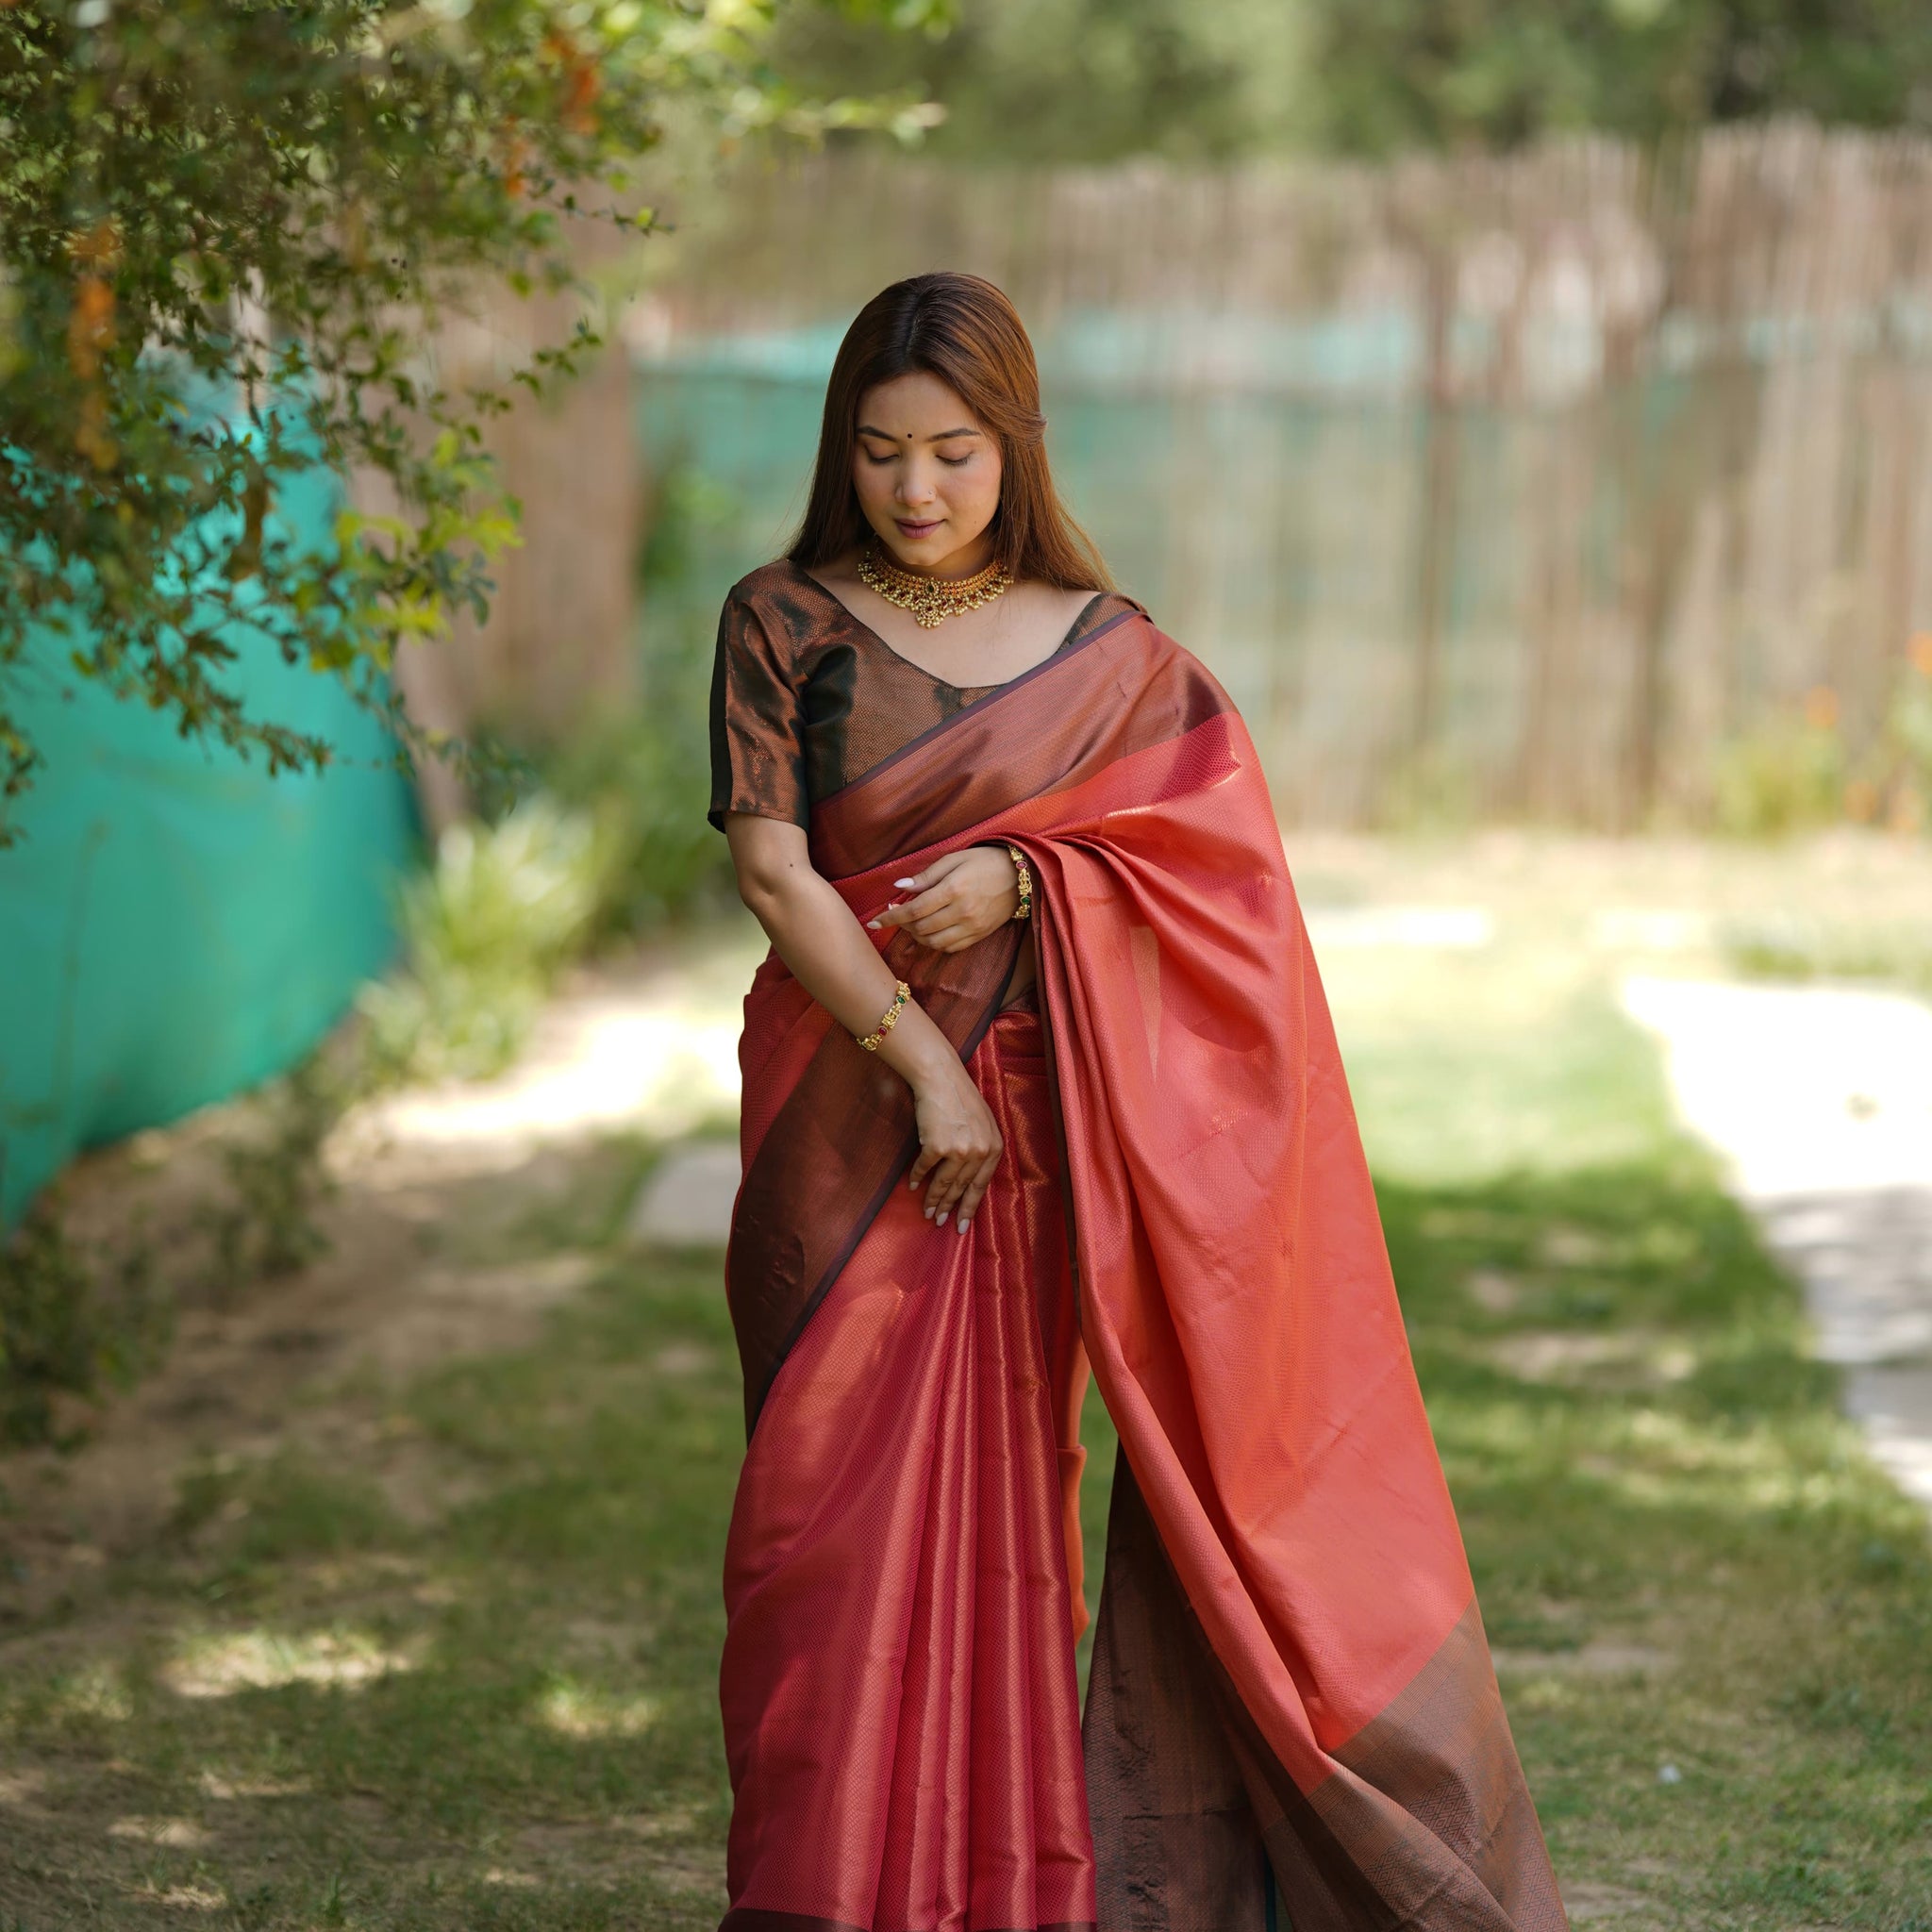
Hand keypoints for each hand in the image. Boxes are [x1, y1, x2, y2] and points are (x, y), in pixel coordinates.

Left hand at [868, 845, 1018, 952]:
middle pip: (921, 928)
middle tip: (897, 914)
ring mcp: (972, 927)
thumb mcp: (954, 859)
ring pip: (933, 942)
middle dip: (902, 924)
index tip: (874, 921)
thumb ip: (926, 876)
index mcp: (953, 889)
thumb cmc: (984, 862)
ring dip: (917, 935)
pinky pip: (950, 947)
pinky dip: (934, 943)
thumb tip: (899, 887)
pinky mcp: (979, 936)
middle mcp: (962, 912)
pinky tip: (931, 931)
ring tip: (913, 923)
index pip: (913, 910)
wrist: (1021, 876)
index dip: (890, 918)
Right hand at [907, 1061, 1002, 1232]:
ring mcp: (959, 1150)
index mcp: (994, 1147)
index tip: (962, 1224)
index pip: (981, 1186)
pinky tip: (913, 1186)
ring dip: (933, 1199)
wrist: (941, 1078)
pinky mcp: (937, 1146)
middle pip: (962, 1188)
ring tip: (927, 1212)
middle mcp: (979, 1151)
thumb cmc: (960, 1098)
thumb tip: (969, 1177)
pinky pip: (924, 1168)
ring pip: (944, 1183)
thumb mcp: (983, 1123)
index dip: (970, 1207)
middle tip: (940, 1222)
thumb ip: (981, 1148)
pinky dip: (917, 1178)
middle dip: (950, 1208)